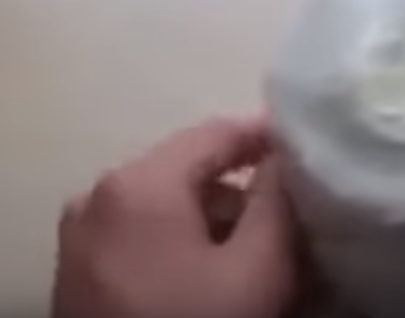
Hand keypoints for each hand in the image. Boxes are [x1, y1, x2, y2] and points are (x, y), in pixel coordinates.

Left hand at [52, 117, 294, 317]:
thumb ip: (278, 200)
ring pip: (170, 208)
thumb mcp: (258, 269)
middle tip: (294, 216)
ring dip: (219, 222)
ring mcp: (84, 238)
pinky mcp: (82, 273)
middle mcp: (100, 198)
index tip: (312, 147)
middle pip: (192, 172)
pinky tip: (218, 281)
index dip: (269, 135)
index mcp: (139, 185)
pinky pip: (146, 238)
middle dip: (246, 191)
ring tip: (262, 256)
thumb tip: (286, 156)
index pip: (218, 133)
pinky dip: (187, 247)